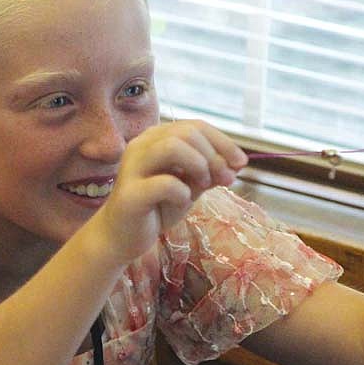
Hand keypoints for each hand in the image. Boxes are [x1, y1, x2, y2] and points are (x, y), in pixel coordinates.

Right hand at [90, 120, 247, 263]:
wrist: (122, 238)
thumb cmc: (157, 208)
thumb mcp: (190, 186)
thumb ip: (209, 172)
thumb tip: (237, 163)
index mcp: (155, 138)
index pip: (195, 126)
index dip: (223, 142)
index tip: (241, 163)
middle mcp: (141, 146)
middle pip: (186, 132)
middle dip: (214, 155)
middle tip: (226, 180)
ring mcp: (132, 167)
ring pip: (172, 147)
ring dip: (198, 165)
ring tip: (203, 186)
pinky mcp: (130, 194)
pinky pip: (165, 183)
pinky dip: (183, 192)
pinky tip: (181, 202)